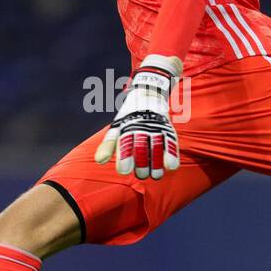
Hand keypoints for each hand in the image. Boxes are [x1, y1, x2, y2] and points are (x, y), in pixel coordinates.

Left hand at [94, 55, 181, 179]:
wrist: (147, 95)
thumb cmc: (128, 118)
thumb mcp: (116, 129)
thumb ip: (108, 145)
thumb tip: (99, 161)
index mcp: (126, 127)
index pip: (124, 144)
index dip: (123, 158)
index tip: (123, 170)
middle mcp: (141, 126)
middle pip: (141, 148)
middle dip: (141, 164)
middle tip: (141, 175)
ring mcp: (155, 127)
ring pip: (156, 147)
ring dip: (156, 163)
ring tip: (155, 176)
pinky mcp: (167, 128)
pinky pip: (170, 142)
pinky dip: (171, 154)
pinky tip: (171, 167)